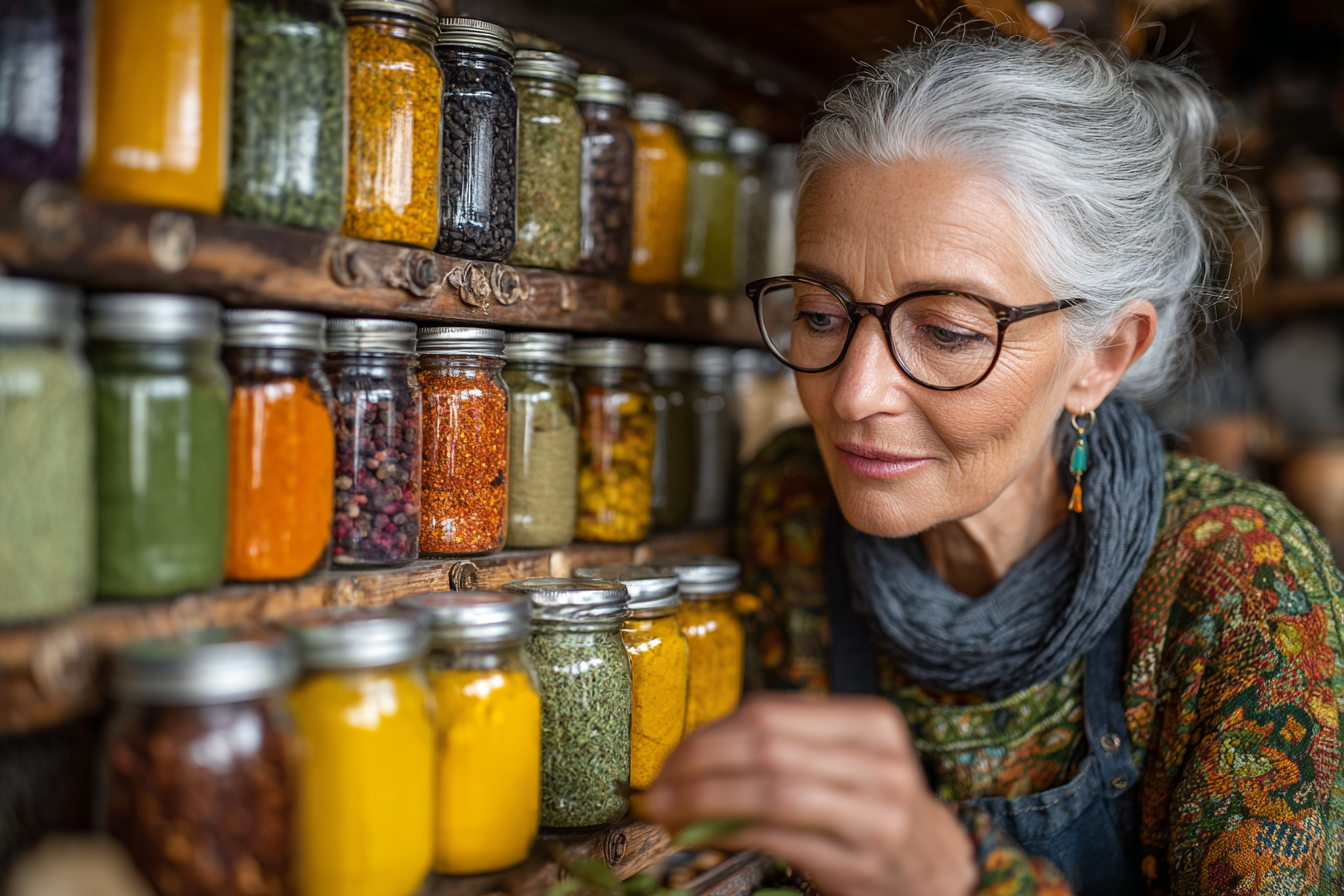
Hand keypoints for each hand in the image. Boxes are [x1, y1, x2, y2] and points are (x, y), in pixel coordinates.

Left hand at [634, 693, 976, 895]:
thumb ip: (788, 749)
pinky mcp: (862, 861)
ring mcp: (877, 812)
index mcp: (871, 722)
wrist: (939, 871)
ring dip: (704, 800)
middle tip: (658, 787)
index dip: (707, 733)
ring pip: (770, 789)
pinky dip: (731, 833)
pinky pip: (781, 837)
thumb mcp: (849, 764)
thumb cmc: (876, 814)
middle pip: (765, 746)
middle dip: (697, 764)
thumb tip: (695, 754)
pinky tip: (703, 836)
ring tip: (668, 813)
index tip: (671, 757)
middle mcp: (880, 761)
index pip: (769, 714)